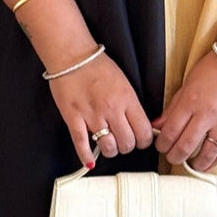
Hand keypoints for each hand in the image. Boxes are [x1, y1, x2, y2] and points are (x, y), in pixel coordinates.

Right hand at [47, 51, 154, 168]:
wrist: (72, 56)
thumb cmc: (98, 66)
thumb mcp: (124, 83)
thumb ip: (131, 104)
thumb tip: (139, 124)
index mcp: (127, 99)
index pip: (143, 131)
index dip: (144, 140)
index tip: (140, 139)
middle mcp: (111, 109)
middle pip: (127, 143)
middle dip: (127, 146)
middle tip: (124, 141)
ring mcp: (91, 115)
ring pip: (108, 147)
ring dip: (111, 150)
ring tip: (109, 145)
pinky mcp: (73, 118)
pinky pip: (81, 144)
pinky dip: (86, 156)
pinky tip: (90, 161)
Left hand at [152, 51, 216, 170]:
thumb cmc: (214, 68)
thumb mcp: (188, 84)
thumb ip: (173, 107)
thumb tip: (158, 124)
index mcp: (191, 102)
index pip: (170, 131)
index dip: (162, 144)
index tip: (161, 146)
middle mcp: (207, 114)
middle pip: (186, 146)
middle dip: (174, 156)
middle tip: (171, 158)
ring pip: (206, 152)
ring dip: (195, 163)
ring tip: (190, 164)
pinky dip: (215, 159)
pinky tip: (208, 163)